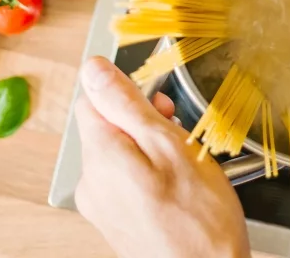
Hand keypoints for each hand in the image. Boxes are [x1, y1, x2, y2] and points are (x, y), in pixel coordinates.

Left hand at [75, 57, 249, 257]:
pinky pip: (125, 180)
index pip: (93, 99)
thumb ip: (127, 105)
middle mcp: (90, 182)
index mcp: (100, 156)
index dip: (129, 95)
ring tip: (181, 167)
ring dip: (148, 149)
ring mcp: (100, 205)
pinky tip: (175, 188)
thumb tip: (93, 68)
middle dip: (142, 123)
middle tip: (178, 137)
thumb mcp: (170, 145)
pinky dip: (147, 175)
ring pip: (118, 154)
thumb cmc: (199, 217)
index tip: (161, 109)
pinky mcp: (115, 221)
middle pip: (106, 127)